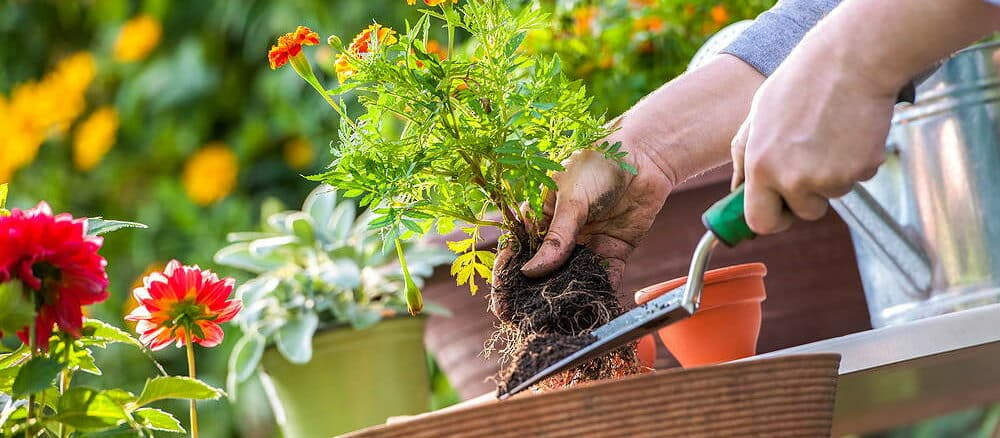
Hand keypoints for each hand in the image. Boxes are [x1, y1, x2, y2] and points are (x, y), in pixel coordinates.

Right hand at [494, 54, 763, 302]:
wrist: (645, 156)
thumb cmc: (598, 165)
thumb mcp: (571, 200)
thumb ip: (556, 238)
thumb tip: (530, 272)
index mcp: (541, 217)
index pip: (518, 251)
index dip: (508, 277)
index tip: (503, 302)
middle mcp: (562, 235)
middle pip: (543, 272)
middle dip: (533, 297)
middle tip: (524, 322)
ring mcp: (587, 245)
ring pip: (572, 279)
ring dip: (565, 299)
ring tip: (556, 325)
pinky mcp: (614, 252)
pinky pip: (604, 278)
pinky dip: (599, 293)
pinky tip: (592, 311)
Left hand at [730, 45, 894, 234]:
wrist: (851, 60)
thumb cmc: (800, 84)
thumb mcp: (757, 117)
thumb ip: (744, 158)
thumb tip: (737, 191)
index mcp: (761, 166)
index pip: (760, 221)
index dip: (772, 220)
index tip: (779, 212)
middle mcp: (792, 178)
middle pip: (803, 213)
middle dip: (807, 199)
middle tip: (811, 162)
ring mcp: (830, 177)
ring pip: (832, 194)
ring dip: (832, 174)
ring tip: (829, 134)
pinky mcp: (861, 170)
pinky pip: (857, 178)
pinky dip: (855, 161)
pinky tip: (849, 131)